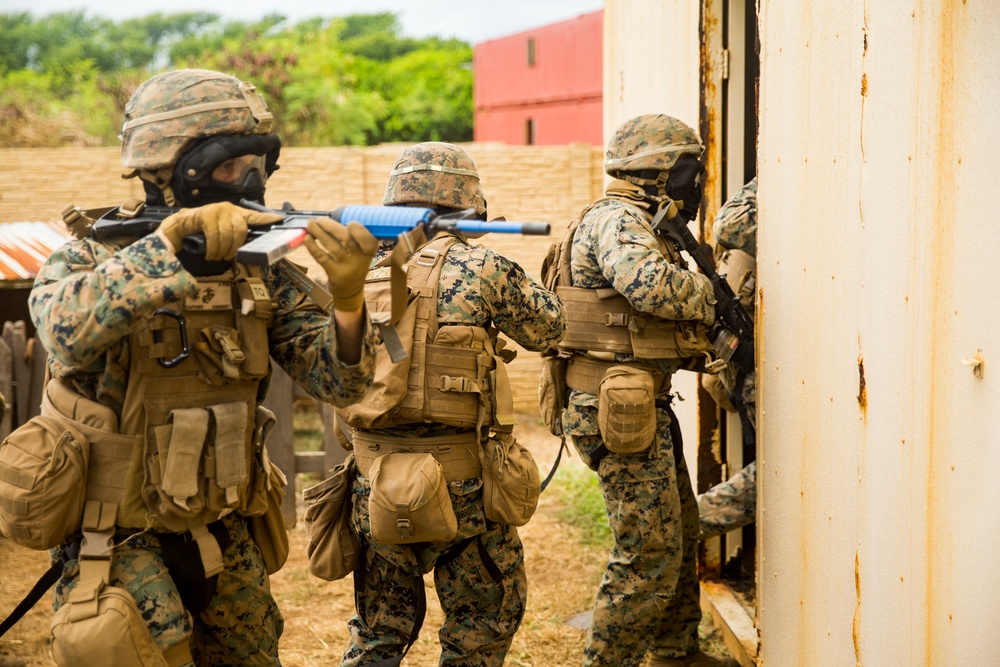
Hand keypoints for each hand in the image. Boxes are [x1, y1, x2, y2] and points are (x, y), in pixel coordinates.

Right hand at [157, 201, 282, 260]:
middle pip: (241, 230)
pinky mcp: (205, 213)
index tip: (280, 219)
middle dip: (235, 247)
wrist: (183, 226)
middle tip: (228, 257)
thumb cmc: (206, 231)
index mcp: (238, 214)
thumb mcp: (225, 233)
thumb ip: (237, 236)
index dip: (267, 219)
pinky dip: (212, 248)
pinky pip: (213, 235)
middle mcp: (230, 209)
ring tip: (216, 256)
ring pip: (227, 234)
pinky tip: (210, 254)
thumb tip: (252, 249)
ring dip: (222, 250)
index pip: (256, 216)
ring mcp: (217, 209)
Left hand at [303, 218, 377, 311]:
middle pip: (347, 239)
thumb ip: (353, 237)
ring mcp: (348, 268)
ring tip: (310, 224)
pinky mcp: (335, 274)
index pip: (368, 240)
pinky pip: (322, 257)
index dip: (359, 231)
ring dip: (319, 233)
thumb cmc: (354, 263)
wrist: (350, 289)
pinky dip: (313, 246)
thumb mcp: (361, 252)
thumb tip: (331, 218)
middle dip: (331, 226)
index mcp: (369, 251)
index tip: (350, 223)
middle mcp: (360, 260)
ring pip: (332, 246)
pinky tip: (307, 238)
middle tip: (320, 220)